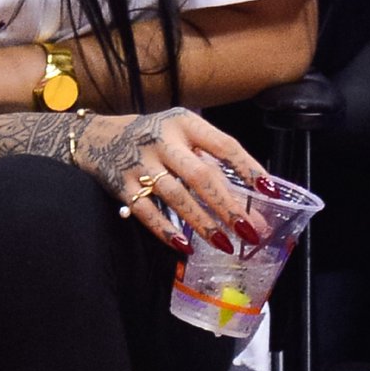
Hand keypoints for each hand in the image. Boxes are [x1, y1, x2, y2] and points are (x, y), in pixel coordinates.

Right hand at [76, 107, 274, 253]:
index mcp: (184, 123)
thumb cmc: (154, 137)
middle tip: (251, 232)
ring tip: (225, 244)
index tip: (271, 193)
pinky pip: (146, 211)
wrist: (98, 136)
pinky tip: (184, 247)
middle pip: (200, 174)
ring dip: (202, 222)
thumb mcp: (181, 135)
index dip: (248, 169)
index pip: (223, 144)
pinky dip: (165, 231)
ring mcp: (139, 161)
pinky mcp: (121, 183)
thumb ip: (211, 163)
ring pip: (176, 195)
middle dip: (227, 205)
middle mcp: (162, 139)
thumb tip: (251, 208)